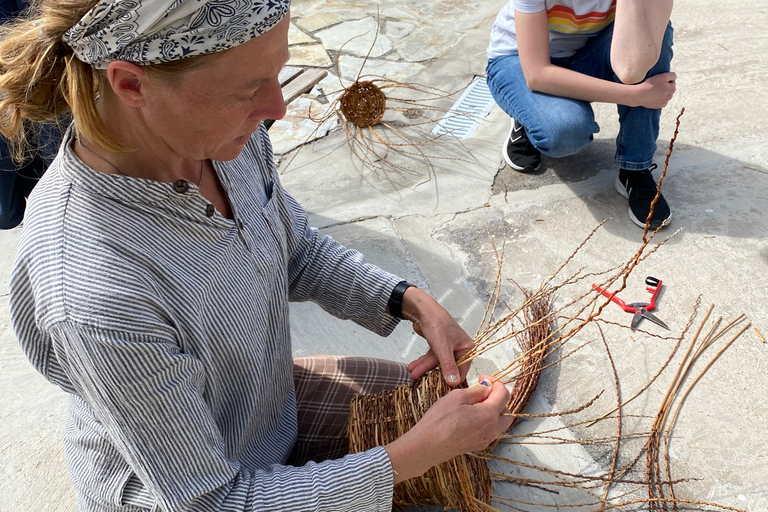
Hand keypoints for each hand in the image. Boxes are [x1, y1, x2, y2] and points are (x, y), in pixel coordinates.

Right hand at [384, 375, 512, 482]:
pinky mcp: (478, 446)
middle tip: (482, 390)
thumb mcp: (456, 397)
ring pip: (500, 423)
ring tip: (475, 403)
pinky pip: (490, 431)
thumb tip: (487, 387)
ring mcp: (485, 440)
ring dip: (493, 410)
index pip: (503, 395)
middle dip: (498, 398)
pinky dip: (487, 421)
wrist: (426, 446)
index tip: (483, 378)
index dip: (495, 383)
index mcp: (489, 415)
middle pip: (507, 411)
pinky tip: (470, 416)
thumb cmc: (439, 420)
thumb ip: (476, 391)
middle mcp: (492, 430)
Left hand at [400, 287, 474, 386]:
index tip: (440, 388)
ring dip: (424, 368)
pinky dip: (422, 362)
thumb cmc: (437, 324)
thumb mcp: (442, 347)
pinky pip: (431, 357)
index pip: (461, 371)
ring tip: (412, 374)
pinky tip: (413, 367)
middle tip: (421, 381)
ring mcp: (448, 347)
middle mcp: (460, 349)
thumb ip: (448, 366)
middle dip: (432, 374)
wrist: (423, 309)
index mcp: (467, 349)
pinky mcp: (438, 345)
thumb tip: (454, 383)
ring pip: (436, 363)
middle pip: (447, 367)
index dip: (451, 380)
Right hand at [634, 72, 676, 108]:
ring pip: (664, 95)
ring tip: (653, 90)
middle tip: (655, 85)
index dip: (665, 79)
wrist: (640, 95)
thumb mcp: (663, 76)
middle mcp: (670, 97)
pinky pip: (660, 101)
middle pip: (668, 88)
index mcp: (673, 89)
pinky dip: (657, 98)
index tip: (658, 80)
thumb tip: (675, 78)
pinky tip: (652, 96)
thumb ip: (673, 75)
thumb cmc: (651, 84)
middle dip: (664, 86)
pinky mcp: (658, 106)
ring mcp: (664, 102)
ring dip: (660, 92)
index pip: (672, 81)